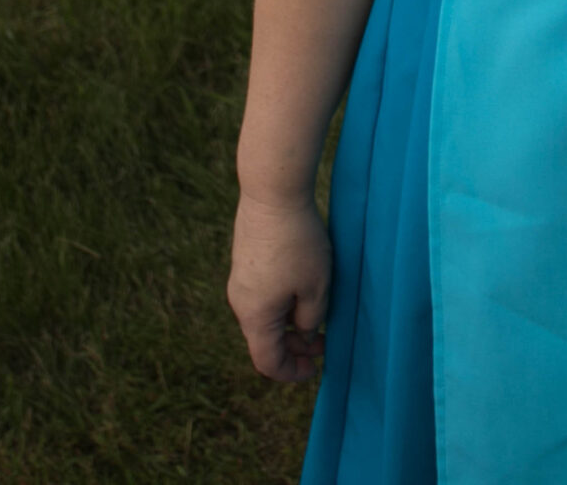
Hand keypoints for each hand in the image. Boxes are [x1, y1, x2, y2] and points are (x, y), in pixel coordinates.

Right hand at [227, 189, 331, 381]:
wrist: (272, 193)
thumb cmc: (298, 242)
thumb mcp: (316, 287)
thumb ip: (311, 320)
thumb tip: (305, 335)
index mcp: (256, 316)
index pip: (268, 362)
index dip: (292, 372)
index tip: (316, 368)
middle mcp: (240, 303)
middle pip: (265, 340)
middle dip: (296, 347)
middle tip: (326, 342)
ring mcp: (240, 281)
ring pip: (264, 317)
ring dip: (291, 323)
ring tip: (320, 315)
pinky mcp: (244, 263)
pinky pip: (262, 296)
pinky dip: (282, 303)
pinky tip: (304, 288)